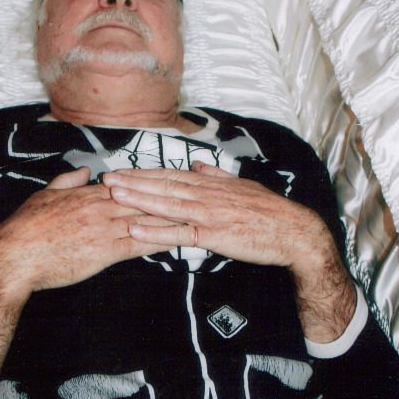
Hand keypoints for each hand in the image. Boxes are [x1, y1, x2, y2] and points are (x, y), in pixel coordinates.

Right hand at [0, 167, 174, 396]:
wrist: (15, 256)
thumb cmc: (26, 229)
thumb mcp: (44, 196)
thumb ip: (67, 182)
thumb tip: (83, 171)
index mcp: (87, 194)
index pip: (127, 185)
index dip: (151, 183)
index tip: (172, 180)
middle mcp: (101, 207)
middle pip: (143, 199)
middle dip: (170, 196)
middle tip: (196, 193)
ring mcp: (105, 228)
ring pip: (146, 218)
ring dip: (172, 217)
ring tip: (197, 214)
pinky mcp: (105, 251)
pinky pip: (139, 243)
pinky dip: (161, 240)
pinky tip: (179, 240)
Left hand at [104, 162, 355, 342]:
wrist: (293, 232)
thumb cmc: (268, 213)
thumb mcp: (242, 187)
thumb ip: (217, 175)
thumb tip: (199, 163)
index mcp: (211, 184)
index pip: (171, 175)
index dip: (144, 173)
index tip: (122, 170)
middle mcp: (206, 194)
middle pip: (162, 186)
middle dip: (132, 181)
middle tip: (105, 179)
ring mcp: (209, 213)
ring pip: (167, 204)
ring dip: (138, 199)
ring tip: (113, 195)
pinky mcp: (214, 235)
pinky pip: (179, 233)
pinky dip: (156, 230)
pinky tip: (135, 229)